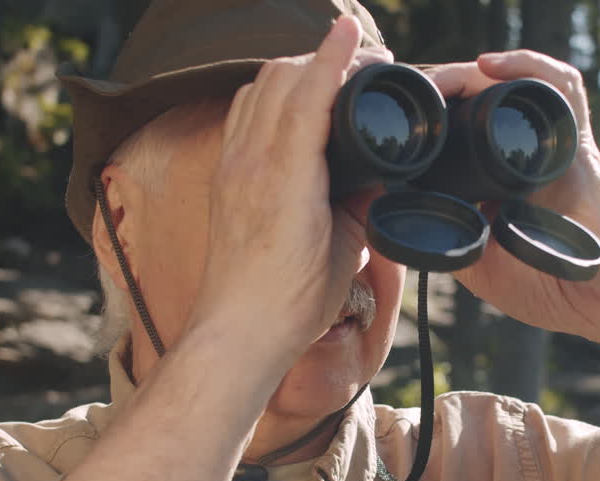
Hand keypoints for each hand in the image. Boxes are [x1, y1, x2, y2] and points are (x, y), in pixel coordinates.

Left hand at [189, 18, 392, 356]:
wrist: (239, 332)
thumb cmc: (293, 302)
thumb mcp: (347, 249)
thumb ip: (362, 202)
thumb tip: (376, 178)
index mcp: (288, 179)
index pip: (308, 96)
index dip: (334, 57)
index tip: (353, 29)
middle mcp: (252, 163)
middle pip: (279, 78)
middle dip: (320, 57)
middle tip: (360, 62)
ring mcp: (232, 167)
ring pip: (256, 90)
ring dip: (293, 71)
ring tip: (328, 75)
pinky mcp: (223, 178)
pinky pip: (242, 115)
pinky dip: (268, 95)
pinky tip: (290, 106)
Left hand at [425, 52, 599, 348]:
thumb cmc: (552, 287)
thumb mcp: (482, 268)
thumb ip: (451, 239)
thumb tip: (404, 216)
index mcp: (495, 177)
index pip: (459, 126)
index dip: (428, 114)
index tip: (395, 118)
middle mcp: (522, 152)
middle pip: (479, 96)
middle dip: (441, 86)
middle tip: (409, 92)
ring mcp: (552, 143)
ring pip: (512, 84)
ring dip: (472, 73)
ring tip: (439, 81)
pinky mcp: (579, 144)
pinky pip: (561, 88)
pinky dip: (529, 67)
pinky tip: (492, 65)